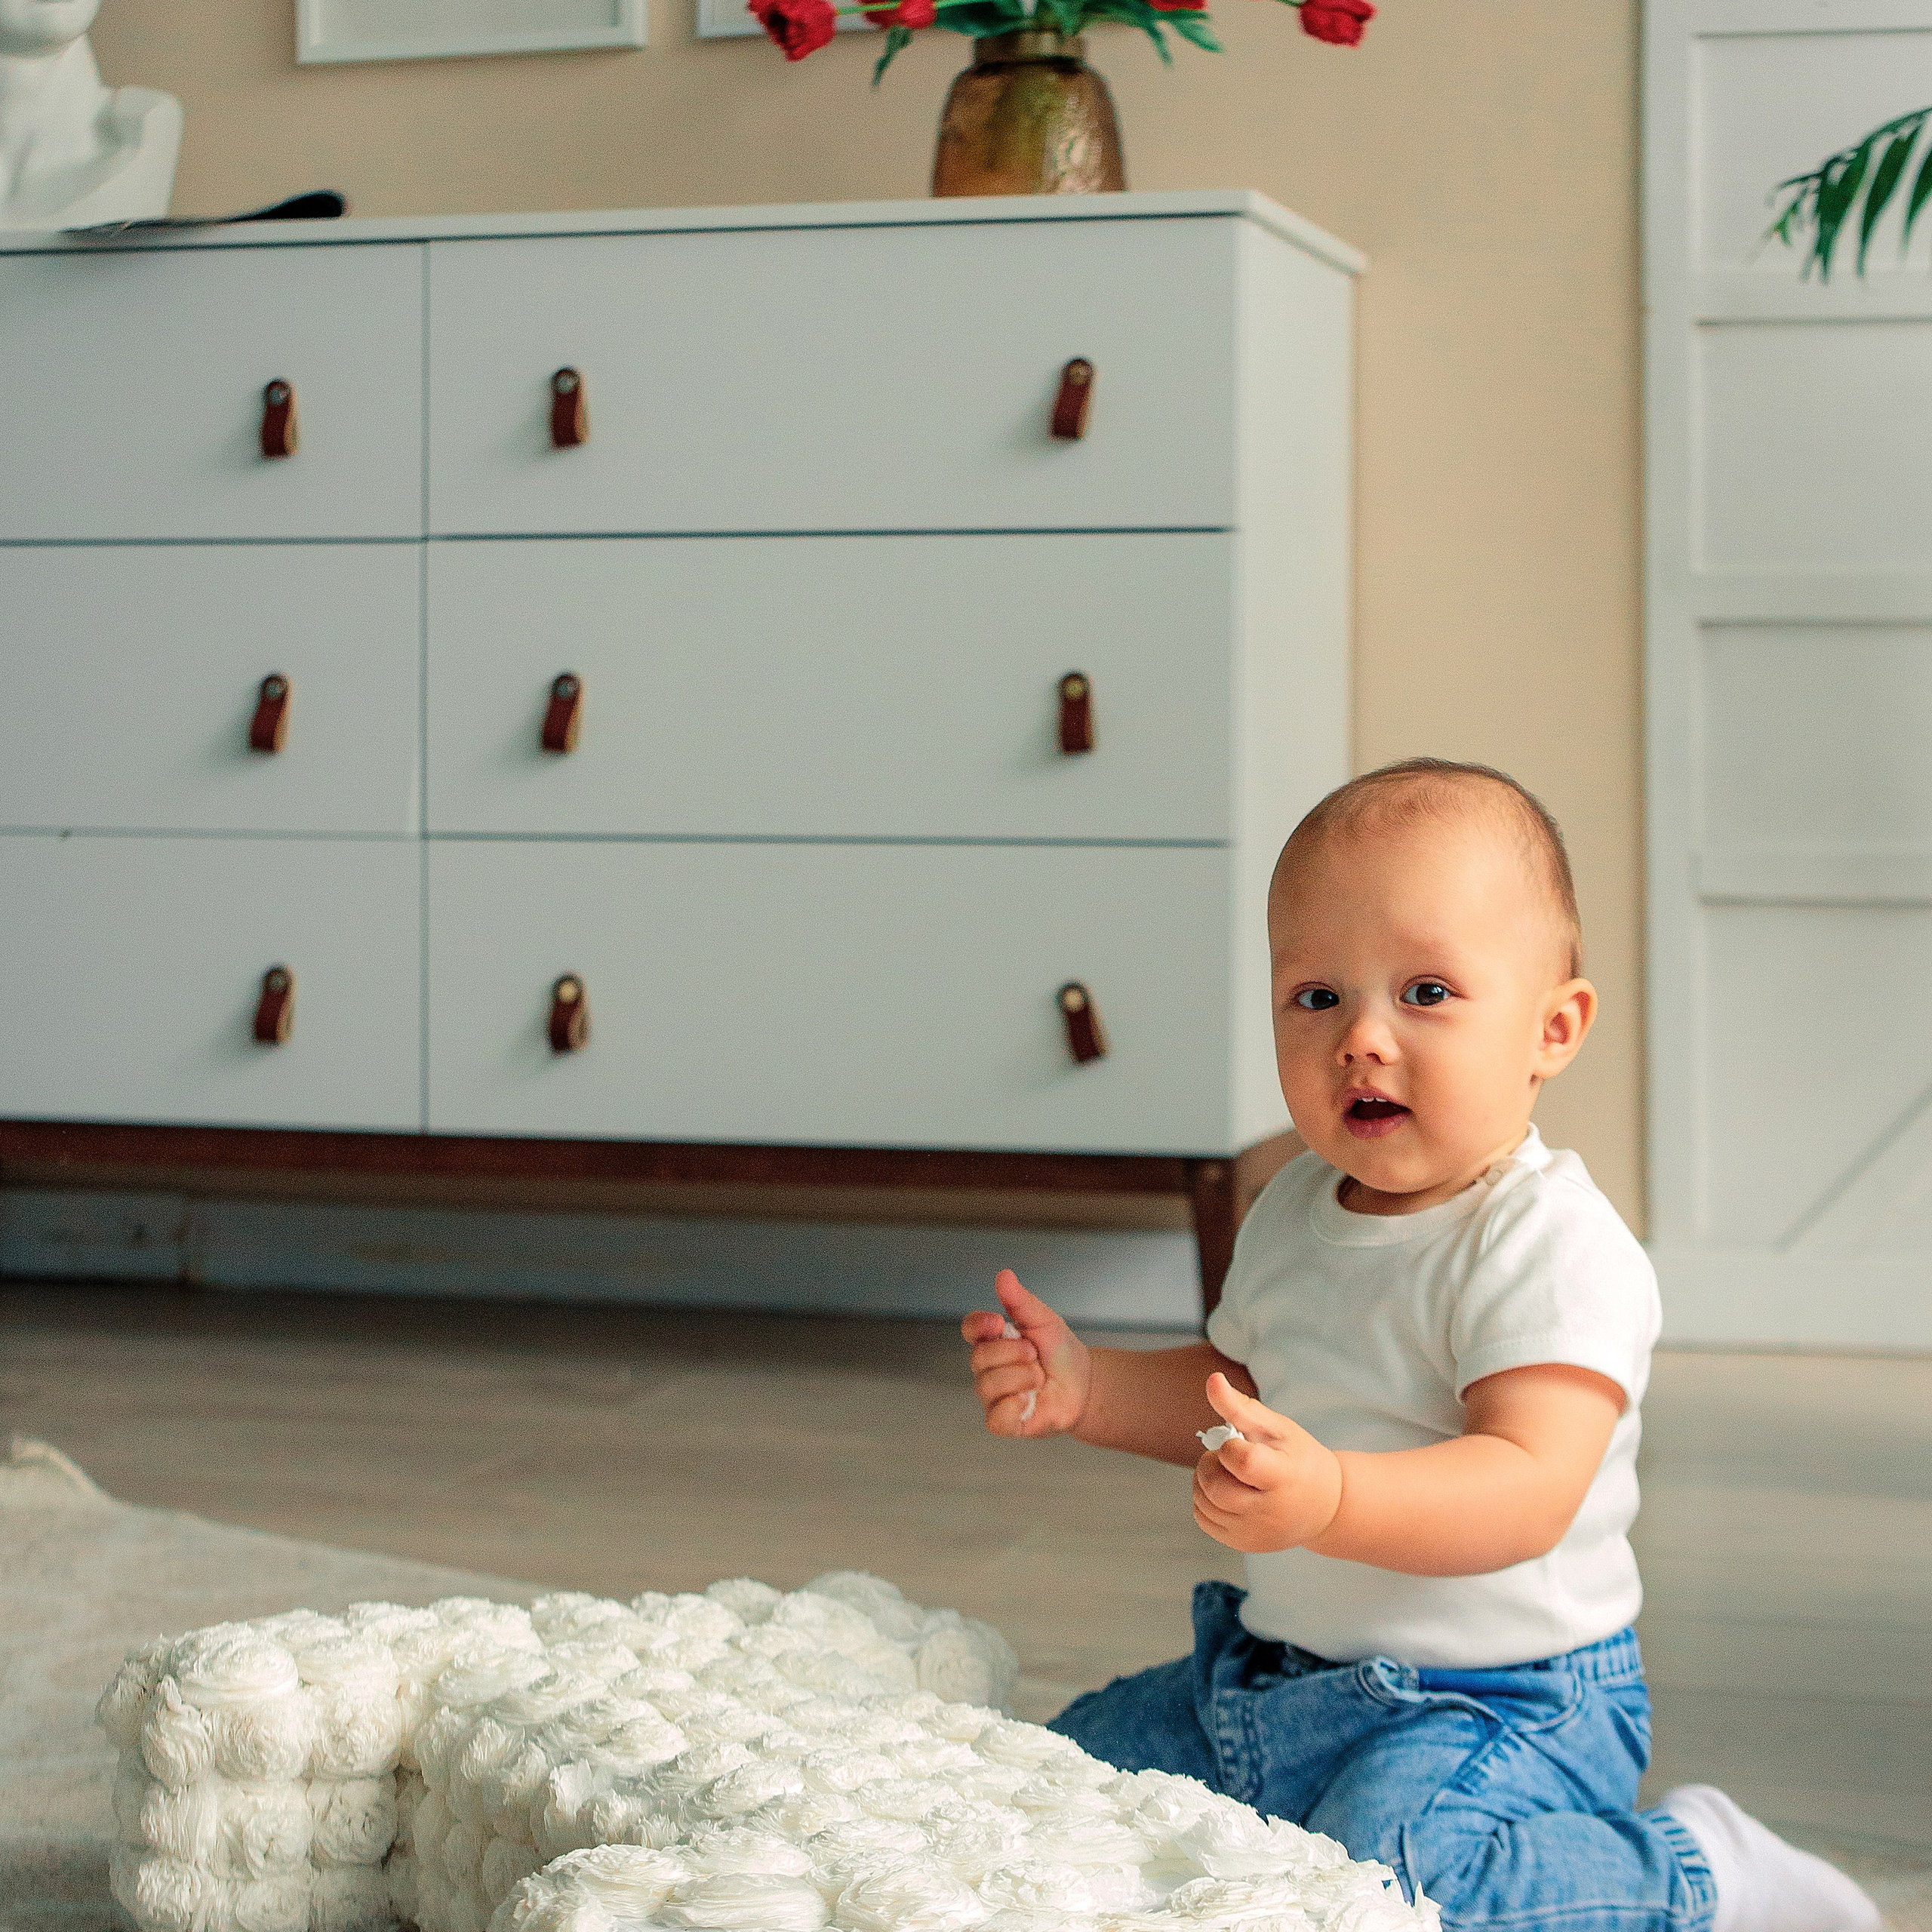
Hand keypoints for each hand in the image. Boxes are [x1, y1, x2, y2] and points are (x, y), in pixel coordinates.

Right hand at [961, 1269, 1090, 1437]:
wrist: (1084, 1385)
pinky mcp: (1003, 1421)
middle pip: (978, 1357)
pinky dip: (1014, 1406)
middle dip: (1013, 1353)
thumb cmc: (1059, 1352)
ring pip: (987, 1385)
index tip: (998, 1322)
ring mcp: (993, 1396)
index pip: (970, 1329)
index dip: (978, 1325)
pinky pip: (995, 1417)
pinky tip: (1029, 1400)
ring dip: (1021, 1378)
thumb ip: (1021, 1301)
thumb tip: (1003, 1275)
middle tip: (1035, 1354)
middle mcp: (987, 1368)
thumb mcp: (1044, 1321)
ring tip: (1039, 1378)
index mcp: (993, 1340)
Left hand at [1192, 1373, 1343, 1553]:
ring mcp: (1256, 1534)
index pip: (1242, 1462)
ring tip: (1226, 1471)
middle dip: (1210, 1464)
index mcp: (1284, 1478)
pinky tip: (1225, 1490)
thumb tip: (1212, 1379)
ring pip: (1204, 1504)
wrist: (1326, 1506)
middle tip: (1226, 1455)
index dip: (1230, 1447)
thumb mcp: (1278, 1428)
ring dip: (1204, 1480)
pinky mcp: (1244, 1545)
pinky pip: (1204, 1520)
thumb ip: (1241, 1406)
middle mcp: (1270, 1513)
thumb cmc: (1299, 1459)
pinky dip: (1205, 1501)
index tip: (1238, 1443)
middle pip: (1216, 1487)